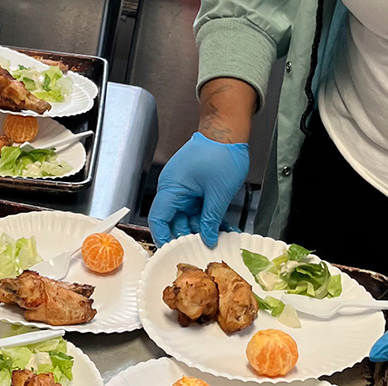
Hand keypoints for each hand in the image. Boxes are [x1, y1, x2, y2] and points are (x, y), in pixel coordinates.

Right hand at [148, 133, 248, 248]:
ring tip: (218, 240)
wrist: (229, 130)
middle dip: (188, 237)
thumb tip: (207, 239)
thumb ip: (211, 219)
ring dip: (202, 229)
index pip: (159, 220)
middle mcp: (174, 190)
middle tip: (202, 251)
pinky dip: (208, 219)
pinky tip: (221, 228)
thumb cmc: (220, 151)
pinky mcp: (195, 189)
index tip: (173, 254)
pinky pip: (198, 210)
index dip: (163, 238)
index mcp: (171, 188)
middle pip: (174, 222)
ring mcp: (185, 189)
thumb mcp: (218, 192)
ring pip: (188, 218)